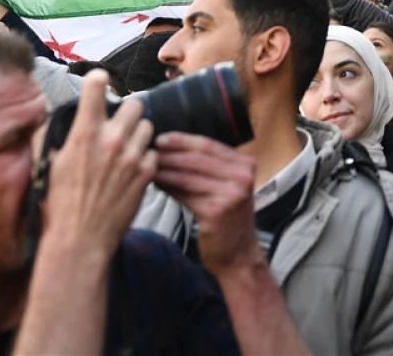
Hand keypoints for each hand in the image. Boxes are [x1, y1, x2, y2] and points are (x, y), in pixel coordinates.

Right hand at [40, 71, 156, 255]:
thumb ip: (49, 135)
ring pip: (148, 126)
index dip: (98, 81)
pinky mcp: (146, 174)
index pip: (97, 87)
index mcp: (84, 134)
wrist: (80, 240)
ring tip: (126, 148)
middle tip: (118, 124)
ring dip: (138, 134)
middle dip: (126, 111)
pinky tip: (133, 168)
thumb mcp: (46, 164)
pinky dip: (146, 157)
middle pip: (134, 105)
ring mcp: (132, 157)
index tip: (99, 82)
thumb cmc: (58, 204)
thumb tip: (51, 116)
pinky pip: (154, 152)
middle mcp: (111, 141)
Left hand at [153, 132, 261, 273]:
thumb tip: (172, 149)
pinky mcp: (217, 211)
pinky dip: (168, 187)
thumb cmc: (228, 218)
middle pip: (196, 158)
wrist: (238, 253)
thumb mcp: (227, 185)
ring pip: (187, 175)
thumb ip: (209, 166)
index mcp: (244, 164)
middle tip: (148, 151)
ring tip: (148, 167)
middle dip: (169, 154)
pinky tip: (157, 184)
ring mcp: (231, 194)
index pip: (208, 144)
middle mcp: (242, 176)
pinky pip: (184, 194)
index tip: (160, 138)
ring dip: (164, 170)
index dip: (181, 140)